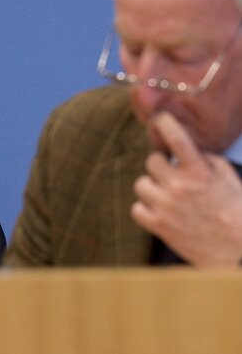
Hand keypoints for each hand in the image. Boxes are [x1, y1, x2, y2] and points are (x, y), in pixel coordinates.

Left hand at [132, 112, 241, 266]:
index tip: (159, 118)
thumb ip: (208, 161)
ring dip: (151, 186)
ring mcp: (166, 207)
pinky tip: (160, 210)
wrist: (236, 252)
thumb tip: (190, 149)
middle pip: (152, 161)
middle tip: (171, 174)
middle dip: (160, 165)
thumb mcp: (229, 180)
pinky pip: (137, 208)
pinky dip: (145, 208)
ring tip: (167, 195)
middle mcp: (180, 187)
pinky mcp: (158, 226)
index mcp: (200, 173)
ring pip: (141, 184)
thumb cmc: (235, 213)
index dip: (165, 125)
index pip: (178, 140)